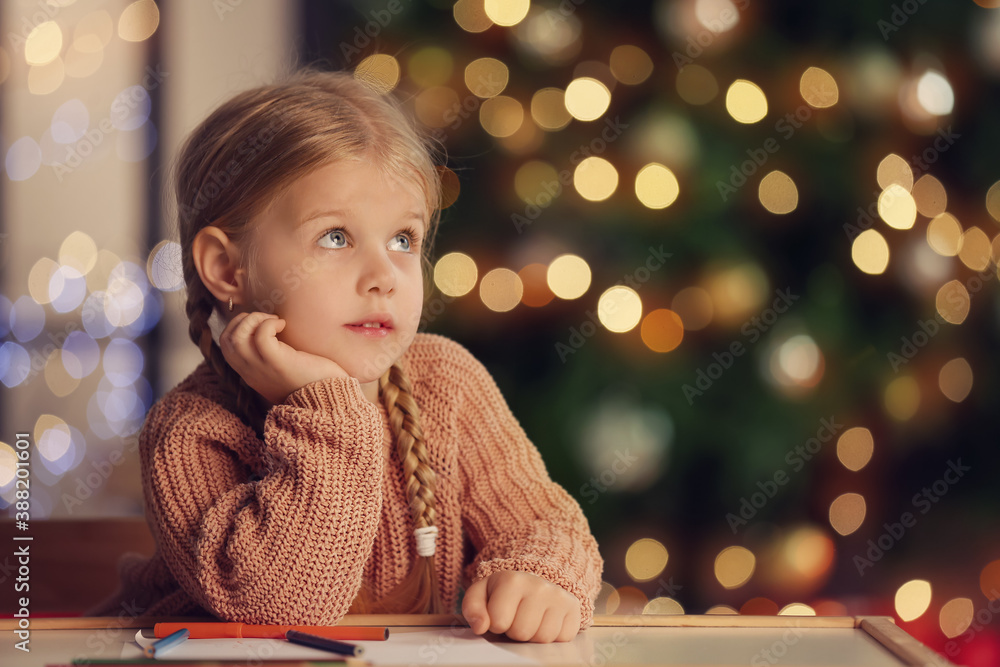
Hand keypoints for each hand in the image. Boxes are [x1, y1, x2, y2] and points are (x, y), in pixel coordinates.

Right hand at [219, 312, 348, 403]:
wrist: (327, 400)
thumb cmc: (312, 382)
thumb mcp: (283, 372)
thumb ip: (272, 361)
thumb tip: (276, 338)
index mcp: (250, 373)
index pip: (226, 347)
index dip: (236, 327)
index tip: (258, 323)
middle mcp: (251, 371)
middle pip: (226, 339)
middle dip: (241, 320)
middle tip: (265, 319)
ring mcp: (262, 367)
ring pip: (237, 337)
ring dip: (253, 319)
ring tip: (273, 320)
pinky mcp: (278, 362)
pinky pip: (262, 336)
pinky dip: (269, 324)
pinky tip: (283, 324)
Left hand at [462, 570, 581, 642]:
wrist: (536, 579)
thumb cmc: (505, 592)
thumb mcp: (482, 593)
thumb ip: (472, 608)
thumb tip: (480, 627)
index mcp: (512, 580)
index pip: (499, 622)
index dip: (496, 624)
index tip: (500, 613)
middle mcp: (539, 586)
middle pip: (522, 632)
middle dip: (515, 631)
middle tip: (516, 617)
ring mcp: (559, 597)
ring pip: (543, 638)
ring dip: (533, 635)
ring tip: (530, 620)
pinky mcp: (574, 609)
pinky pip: (562, 638)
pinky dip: (552, 636)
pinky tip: (545, 621)